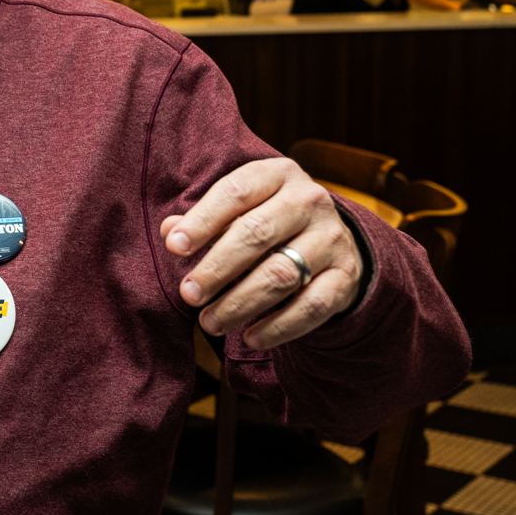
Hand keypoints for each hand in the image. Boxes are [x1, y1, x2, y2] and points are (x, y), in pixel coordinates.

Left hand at [160, 157, 362, 350]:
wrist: (330, 239)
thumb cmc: (267, 221)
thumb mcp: (239, 210)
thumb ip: (203, 220)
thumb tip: (169, 232)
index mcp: (277, 175)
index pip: (236, 192)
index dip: (203, 220)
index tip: (174, 248)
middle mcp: (309, 201)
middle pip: (257, 234)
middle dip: (217, 268)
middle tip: (189, 294)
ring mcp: (332, 239)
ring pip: (282, 274)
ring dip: (240, 303)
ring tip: (209, 323)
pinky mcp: (346, 277)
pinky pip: (311, 307)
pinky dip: (278, 327)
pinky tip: (250, 339)